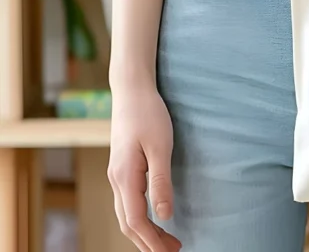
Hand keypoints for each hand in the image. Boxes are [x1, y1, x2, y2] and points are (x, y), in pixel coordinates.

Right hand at [108, 83, 180, 251]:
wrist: (131, 91)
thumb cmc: (148, 114)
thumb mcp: (160, 147)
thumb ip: (161, 181)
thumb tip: (165, 215)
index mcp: (125, 177)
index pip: (137, 221)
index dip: (152, 241)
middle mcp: (116, 180)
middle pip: (129, 223)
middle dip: (148, 242)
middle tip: (172, 251)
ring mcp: (117, 175)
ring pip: (126, 214)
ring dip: (144, 231)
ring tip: (165, 241)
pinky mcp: (122, 169)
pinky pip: (128, 203)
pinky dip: (139, 218)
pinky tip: (152, 218)